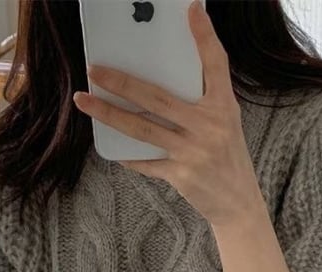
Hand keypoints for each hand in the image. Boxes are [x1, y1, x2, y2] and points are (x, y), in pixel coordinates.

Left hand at [72, 0, 266, 227]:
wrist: (238, 203)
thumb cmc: (228, 159)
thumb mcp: (225, 125)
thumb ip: (201, 105)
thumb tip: (155, 88)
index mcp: (224, 108)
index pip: (215, 65)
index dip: (204, 37)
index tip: (191, 10)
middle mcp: (210, 127)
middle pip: (158, 97)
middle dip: (122, 81)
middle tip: (94, 68)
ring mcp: (194, 152)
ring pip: (142, 128)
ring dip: (108, 113)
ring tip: (83, 100)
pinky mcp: (182, 175)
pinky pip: (146, 161)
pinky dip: (128, 155)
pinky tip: (112, 148)